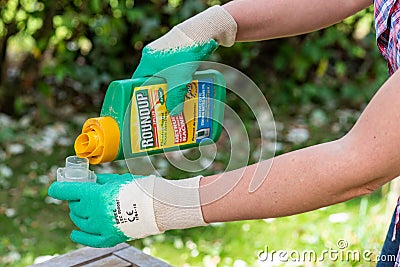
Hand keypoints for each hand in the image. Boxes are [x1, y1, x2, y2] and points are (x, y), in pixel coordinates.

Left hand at [48, 173, 206, 247]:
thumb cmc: (140, 188)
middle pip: (75, 206)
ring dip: (78, 214)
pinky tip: (74, 233)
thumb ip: (102, 182)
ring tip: (83, 210)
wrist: (157, 206)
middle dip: (76, 200)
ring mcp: (100, 226)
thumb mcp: (118, 180)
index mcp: (95, 195)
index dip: (58, 189)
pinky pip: (89, 239)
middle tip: (81, 196)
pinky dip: (79, 236)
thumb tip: (93, 183)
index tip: (54, 188)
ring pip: (79, 222)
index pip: (68, 191)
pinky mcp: (109, 237)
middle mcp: (94, 212)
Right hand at [132, 5, 236, 114]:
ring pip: (164, 75)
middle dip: (157, 93)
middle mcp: (154, 56)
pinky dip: (178, 78)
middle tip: (161, 106)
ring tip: (175, 100)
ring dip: (170, 87)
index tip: (144, 105)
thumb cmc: (185, 53)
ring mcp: (165, 53)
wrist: (201, 32)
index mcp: (148, 61)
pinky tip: (185, 87)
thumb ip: (175, 96)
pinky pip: (174, 69)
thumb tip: (174, 113)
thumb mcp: (179, 79)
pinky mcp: (176, 51)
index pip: (137, 81)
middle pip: (151, 79)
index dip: (139, 93)